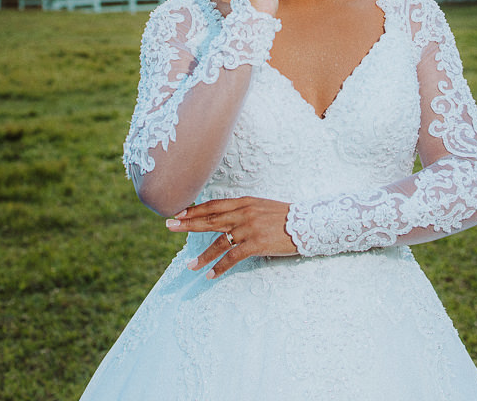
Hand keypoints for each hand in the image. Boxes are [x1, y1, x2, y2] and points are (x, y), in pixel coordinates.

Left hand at [165, 196, 296, 277]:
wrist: (307, 223)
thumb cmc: (285, 216)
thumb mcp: (261, 206)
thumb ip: (243, 210)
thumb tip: (225, 218)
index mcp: (244, 201)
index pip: (213, 205)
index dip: (194, 209)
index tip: (178, 213)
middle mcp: (243, 213)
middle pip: (210, 219)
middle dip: (187, 223)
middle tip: (169, 225)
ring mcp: (249, 228)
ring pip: (218, 242)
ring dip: (202, 255)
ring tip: (189, 266)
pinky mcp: (255, 244)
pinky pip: (232, 257)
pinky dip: (219, 267)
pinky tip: (210, 274)